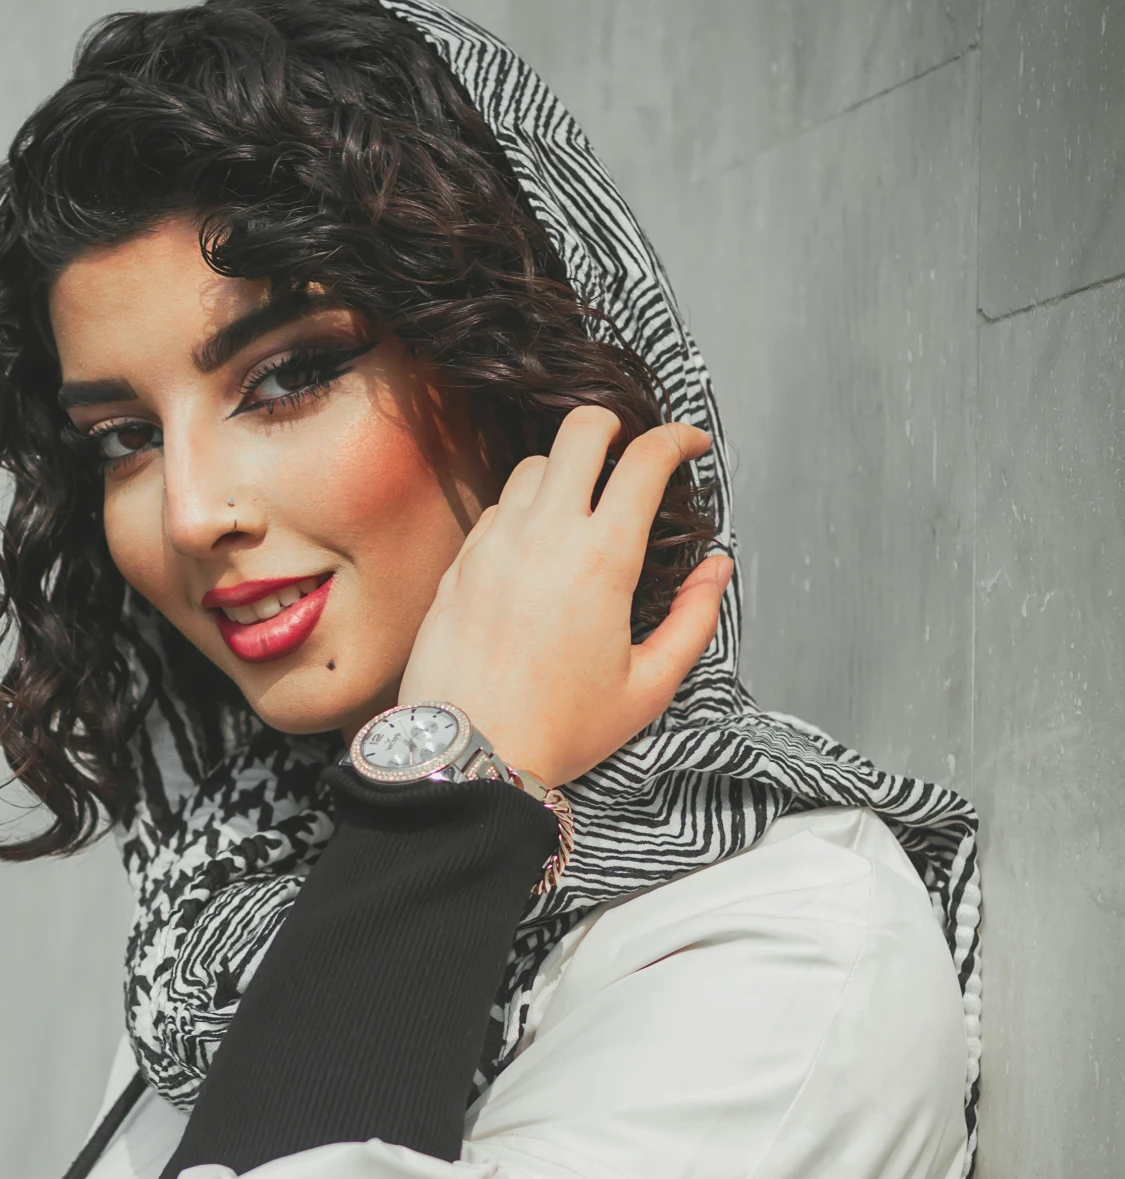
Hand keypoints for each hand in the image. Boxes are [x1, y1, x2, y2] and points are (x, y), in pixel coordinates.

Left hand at [398, 407, 732, 786]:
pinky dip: (524, 509)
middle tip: (630, 453)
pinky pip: (496, 510)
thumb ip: (695, 621)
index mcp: (603, 559)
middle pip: (580, 429)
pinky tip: (538, 545)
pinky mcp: (460, 563)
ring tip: (584, 502)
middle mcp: (545, 536)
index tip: (691, 444)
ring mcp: (495, 544)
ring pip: (533, 465)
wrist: (468, 754)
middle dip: (614, 424)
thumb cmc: (558, 731)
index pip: (646, 459)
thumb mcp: (648, 687)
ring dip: (566, 468)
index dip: (678, 438)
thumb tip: (718, 570)